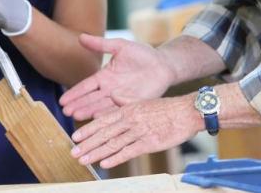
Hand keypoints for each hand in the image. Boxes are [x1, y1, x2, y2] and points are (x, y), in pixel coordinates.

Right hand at [59, 35, 175, 119]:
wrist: (164, 64)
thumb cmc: (142, 54)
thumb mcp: (120, 46)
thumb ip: (101, 43)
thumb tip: (80, 36)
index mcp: (105, 77)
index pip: (86, 86)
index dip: (74, 93)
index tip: (62, 100)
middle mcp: (110, 90)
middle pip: (91, 99)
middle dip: (78, 105)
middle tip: (65, 112)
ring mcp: (121, 99)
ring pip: (102, 107)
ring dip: (89, 112)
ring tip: (77, 116)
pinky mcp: (133, 104)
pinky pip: (119, 110)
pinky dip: (108, 114)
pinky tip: (98, 118)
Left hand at [70, 96, 202, 168]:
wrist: (186, 112)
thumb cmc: (166, 108)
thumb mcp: (143, 100)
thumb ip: (126, 101)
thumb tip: (112, 97)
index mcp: (128, 109)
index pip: (103, 120)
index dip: (88, 129)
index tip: (75, 137)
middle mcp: (130, 119)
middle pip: (104, 133)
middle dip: (87, 144)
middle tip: (74, 152)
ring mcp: (139, 131)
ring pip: (113, 143)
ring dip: (96, 153)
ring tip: (84, 160)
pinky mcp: (149, 143)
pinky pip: (129, 151)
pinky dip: (116, 158)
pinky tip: (105, 163)